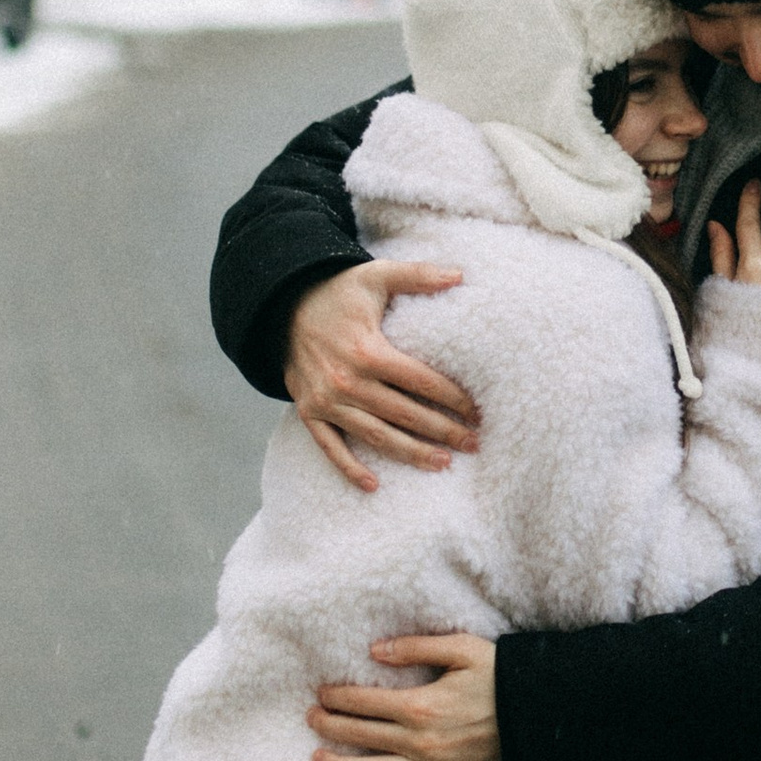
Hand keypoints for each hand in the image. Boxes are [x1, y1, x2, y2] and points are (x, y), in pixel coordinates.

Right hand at [286, 260, 478, 490]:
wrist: (282, 306)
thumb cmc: (338, 292)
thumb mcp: (377, 275)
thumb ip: (418, 275)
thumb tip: (460, 274)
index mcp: (368, 351)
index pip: (422, 382)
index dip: (454, 398)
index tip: (478, 412)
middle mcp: (347, 381)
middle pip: (406, 414)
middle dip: (443, 431)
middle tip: (474, 444)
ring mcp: (326, 401)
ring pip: (376, 436)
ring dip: (410, 453)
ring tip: (443, 464)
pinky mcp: (309, 412)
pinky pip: (331, 447)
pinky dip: (350, 468)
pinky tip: (374, 486)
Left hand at [309, 634, 500, 760]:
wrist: (541, 717)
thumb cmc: (502, 677)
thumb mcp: (462, 649)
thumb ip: (416, 648)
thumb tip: (375, 651)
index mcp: (419, 705)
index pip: (362, 702)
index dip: (336, 697)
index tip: (321, 694)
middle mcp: (419, 741)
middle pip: (360, 735)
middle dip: (329, 726)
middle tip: (311, 719)